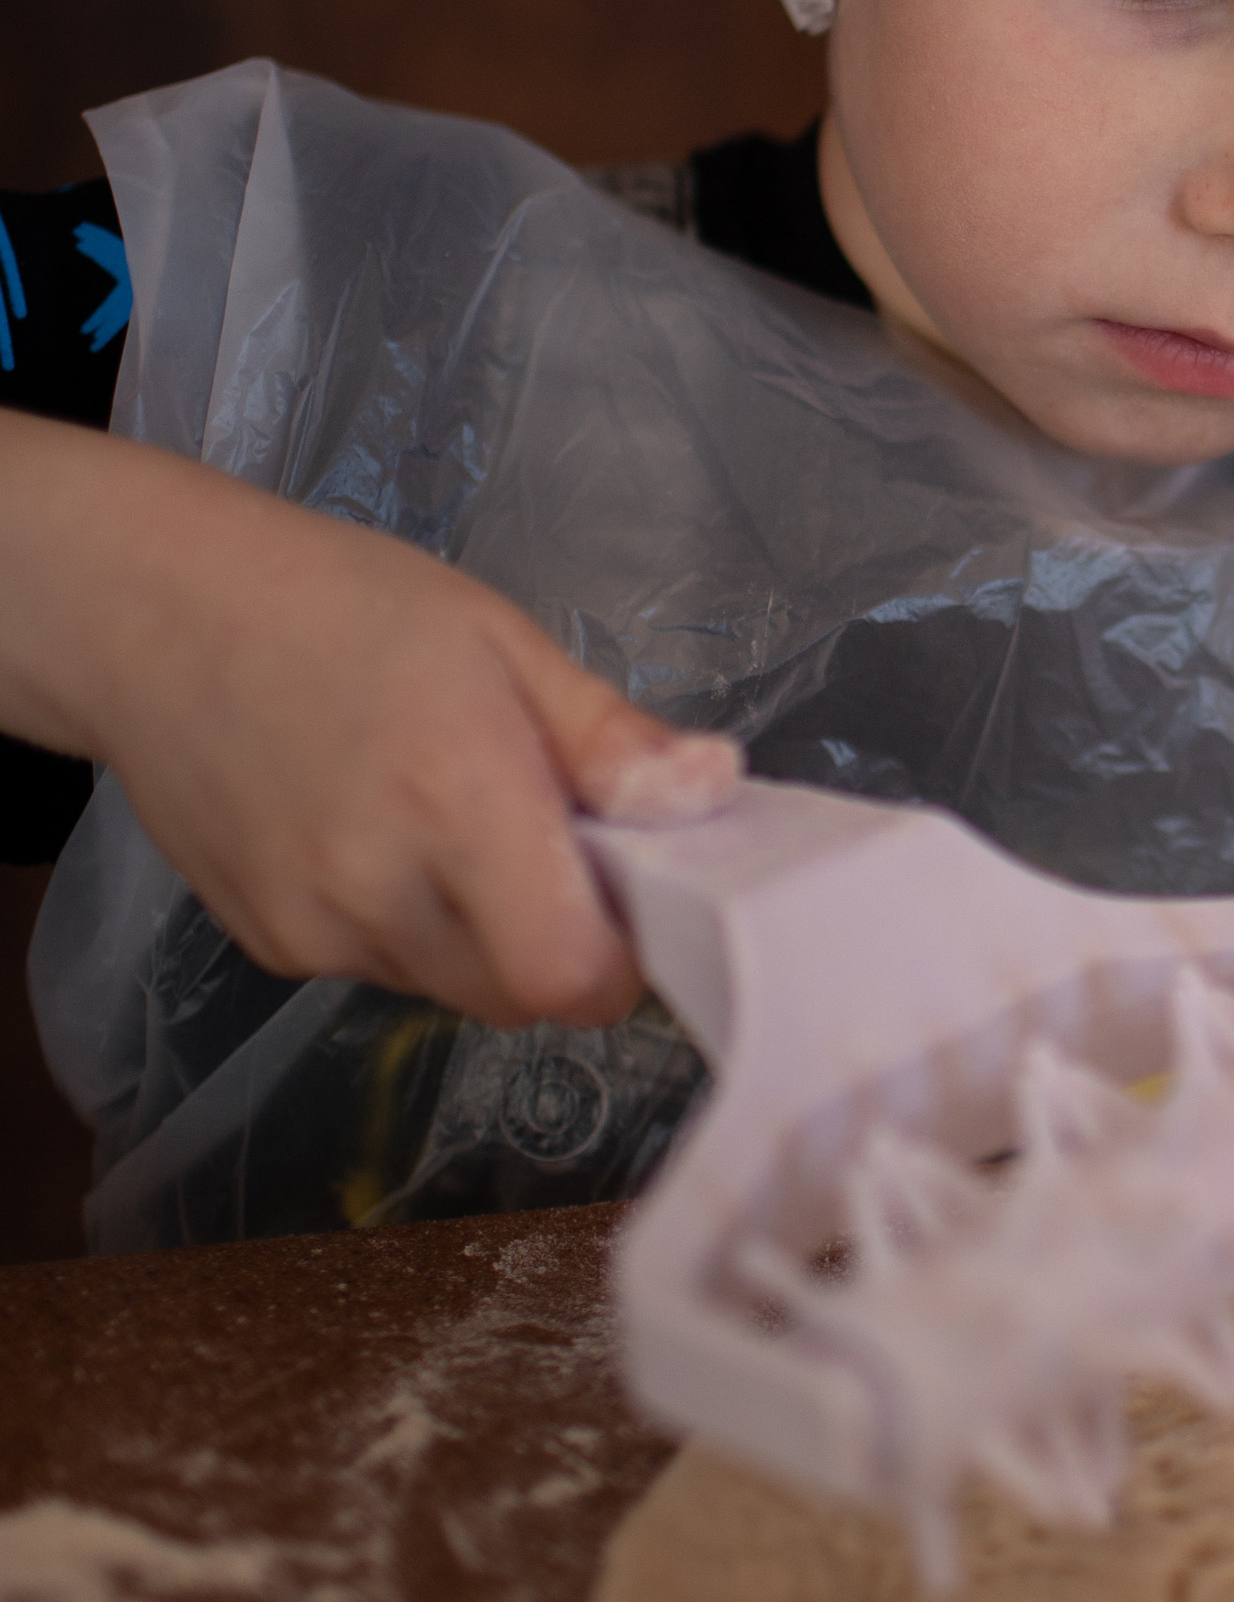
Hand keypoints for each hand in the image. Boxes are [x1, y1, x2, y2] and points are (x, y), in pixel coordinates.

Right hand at [0, 414, 736, 1027]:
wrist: (152, 616)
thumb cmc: (341, 605)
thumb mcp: (502, 641)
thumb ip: (607, 739)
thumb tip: (711, 791)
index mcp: (458, 801)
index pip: (569, 975)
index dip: (619, 957)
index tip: (629, 894)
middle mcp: (380, 888)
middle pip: (517, 996)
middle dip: (557, 943)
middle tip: (547, 844)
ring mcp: (313, 928)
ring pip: (448, 987)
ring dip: (480, 936)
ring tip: (445, 820)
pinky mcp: (267, 945)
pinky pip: (377, 968)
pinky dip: (405, 926)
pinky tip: (374, 833)